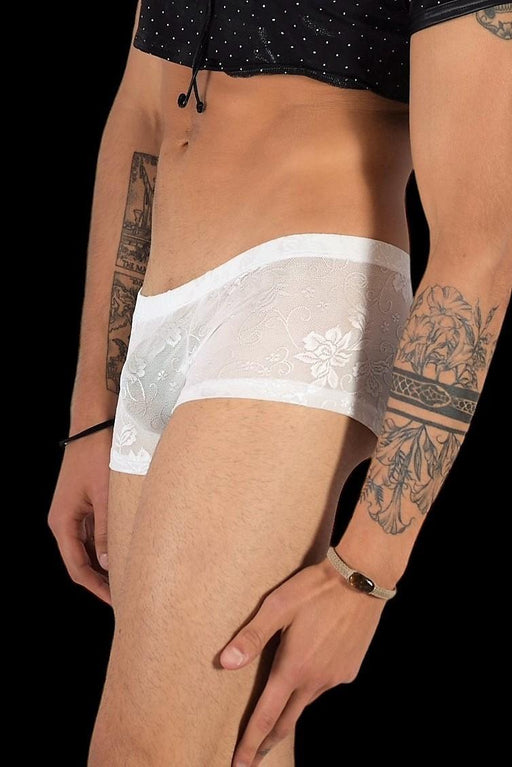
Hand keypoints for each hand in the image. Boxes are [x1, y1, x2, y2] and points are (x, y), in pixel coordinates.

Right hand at [48, 429, 111, 604]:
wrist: (93, 425)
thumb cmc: (97, 456)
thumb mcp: (105, 495)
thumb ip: (106, 530)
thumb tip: (108, 562)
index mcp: (63, 522)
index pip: (78, 567)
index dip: (97, 587)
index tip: (117, 601)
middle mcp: (64, 521)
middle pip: (82, 561)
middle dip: (102, 580)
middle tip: (127, 594)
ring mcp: (74, 514)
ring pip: (89, 549)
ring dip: (105, 564)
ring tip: (129, 578)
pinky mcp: (84, 505)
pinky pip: (94, 534)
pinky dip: (107, 546)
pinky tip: (125, 553)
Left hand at [219, 558, 386, 766]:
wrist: (361, 579)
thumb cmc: (315, 589)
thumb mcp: (277, 607)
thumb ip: (251, 637)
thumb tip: (224, 663)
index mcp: (293, 668)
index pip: (266, 717)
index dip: (251, 744)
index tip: (239, 766)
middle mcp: (315, 680)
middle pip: (286, 721)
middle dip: (267, 742)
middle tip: (253, 757)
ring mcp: (336, 677)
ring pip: (306, 701)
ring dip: (290, 709)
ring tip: (277, 708)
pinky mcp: (350, 669)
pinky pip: (325, 684)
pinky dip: (311, 686)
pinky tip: (308, 670)